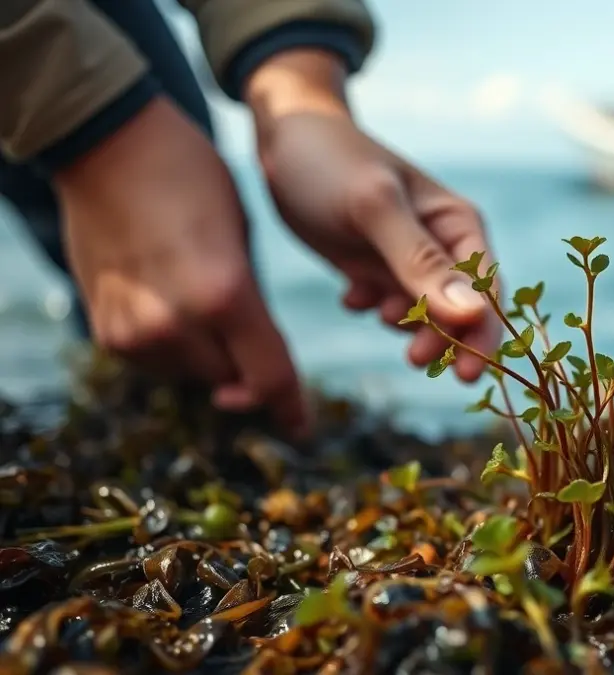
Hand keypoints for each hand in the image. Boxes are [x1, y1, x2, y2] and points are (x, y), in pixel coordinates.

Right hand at [54, 97, 306, 434]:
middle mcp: (175, 324)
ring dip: (213, 358)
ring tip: (207, 302)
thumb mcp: (242, 238)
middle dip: (251, 370)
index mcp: (223, 295)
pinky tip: (177, 304)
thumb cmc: (192, 180)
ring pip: (195, 374)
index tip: (303, 428)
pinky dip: (177, 347)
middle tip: (255, 337)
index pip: (270, 376)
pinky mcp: (107, 331)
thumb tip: (259, 360)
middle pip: (234, 381)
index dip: (290, 406)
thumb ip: (251, 305)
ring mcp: (135, 332)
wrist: (108, 145)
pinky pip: (158, 361)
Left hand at [245, 50, 499, 380]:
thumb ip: (420, 262)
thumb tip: (473, 315)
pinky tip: (351, 296)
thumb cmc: (331, 162)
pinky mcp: (377, 269)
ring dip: (406, 325)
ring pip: (427, 316)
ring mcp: (410, 260)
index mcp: (459, 226)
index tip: (468, 376)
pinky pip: (390, 308)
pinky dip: (374, 309)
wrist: (282, 139)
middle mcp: (443, 246)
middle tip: (412, 359)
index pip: (489, 292)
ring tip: (373, 307)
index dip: (484, 336)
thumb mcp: (374, 209)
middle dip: (443, 339)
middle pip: (463, 313)